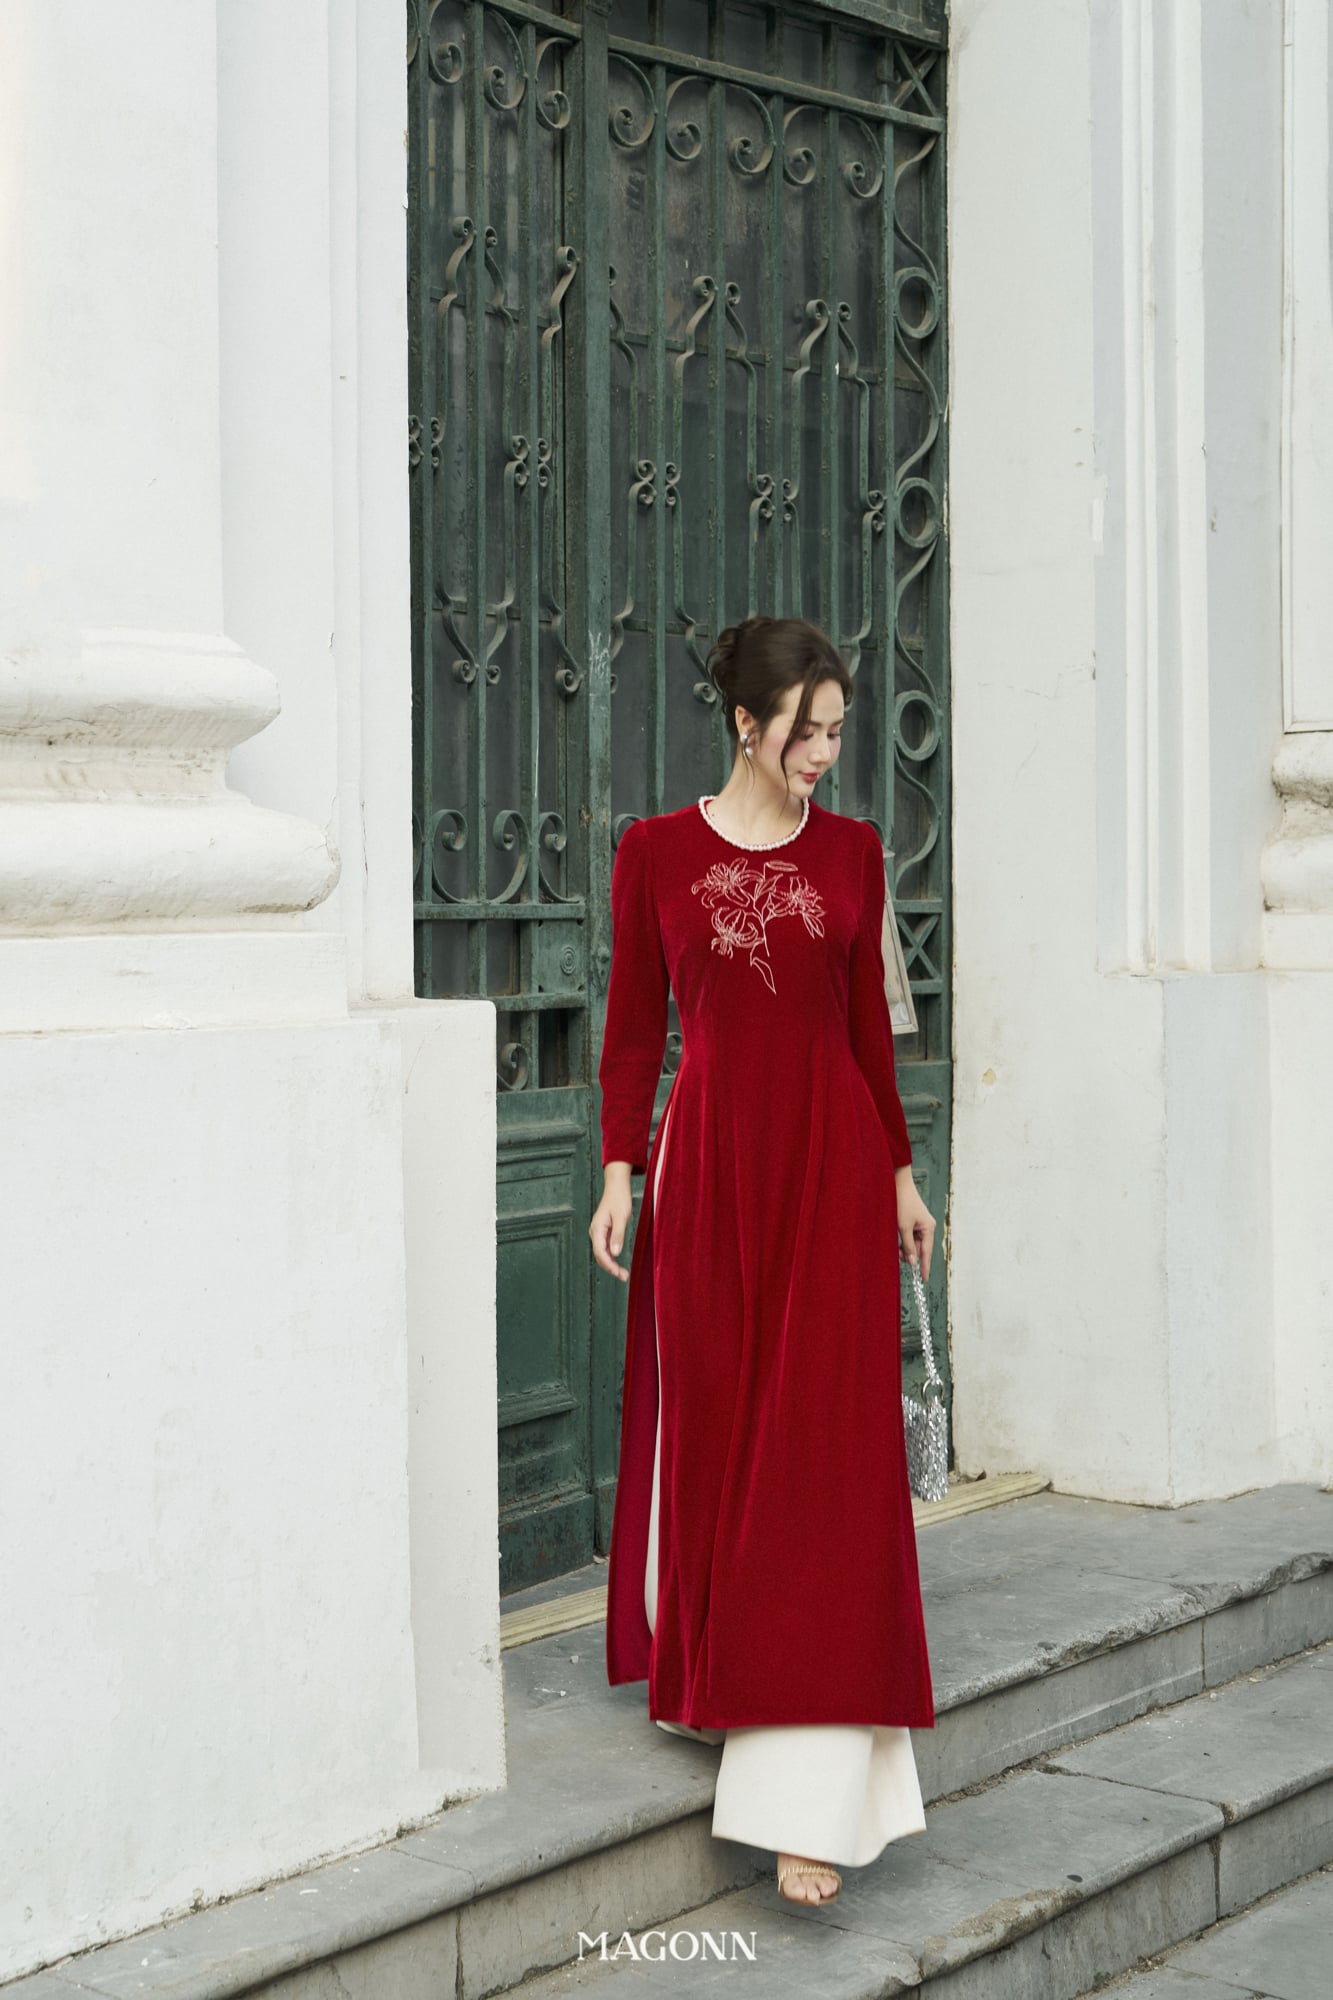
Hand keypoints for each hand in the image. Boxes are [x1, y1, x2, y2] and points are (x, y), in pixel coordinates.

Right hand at [590, 1166, 634, 1282]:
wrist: (617, 1187)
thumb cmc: (619, 1199)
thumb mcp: (622, 1217)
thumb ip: (618, 1236)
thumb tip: (615, 1254)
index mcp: (597, 1229)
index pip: (600, 1252)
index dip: (609, 1265)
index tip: (618, 1273)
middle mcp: (595, 1232)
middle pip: (600, 1255)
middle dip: (610, 1268)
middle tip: (624, 1277)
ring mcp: (598, 1232)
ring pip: (602, 1253)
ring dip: (611, 1264)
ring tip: (623, 1274)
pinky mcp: (604, 1232)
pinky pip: (605, 1248)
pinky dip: (611, 1257)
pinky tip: (618, 1263)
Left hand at [895, 1168, 935, 1282]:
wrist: (897, 1183)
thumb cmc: (901, 1203)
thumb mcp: (902, 1227)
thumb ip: (908, 1246)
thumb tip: (913, 1262)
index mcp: (929, 1228)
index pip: (926, 1252)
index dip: (924, 1267)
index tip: (923, 1279)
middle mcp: (927, 1226)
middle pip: (919, 1248)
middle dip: (908, 1254)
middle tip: (897, 1256)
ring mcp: (920, 1224)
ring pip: (913, 1243)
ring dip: (904, 1248)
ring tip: (894, 1247)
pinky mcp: (913, 1221)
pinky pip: (909, 1236)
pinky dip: (903, 1240)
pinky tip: (896, 1240)